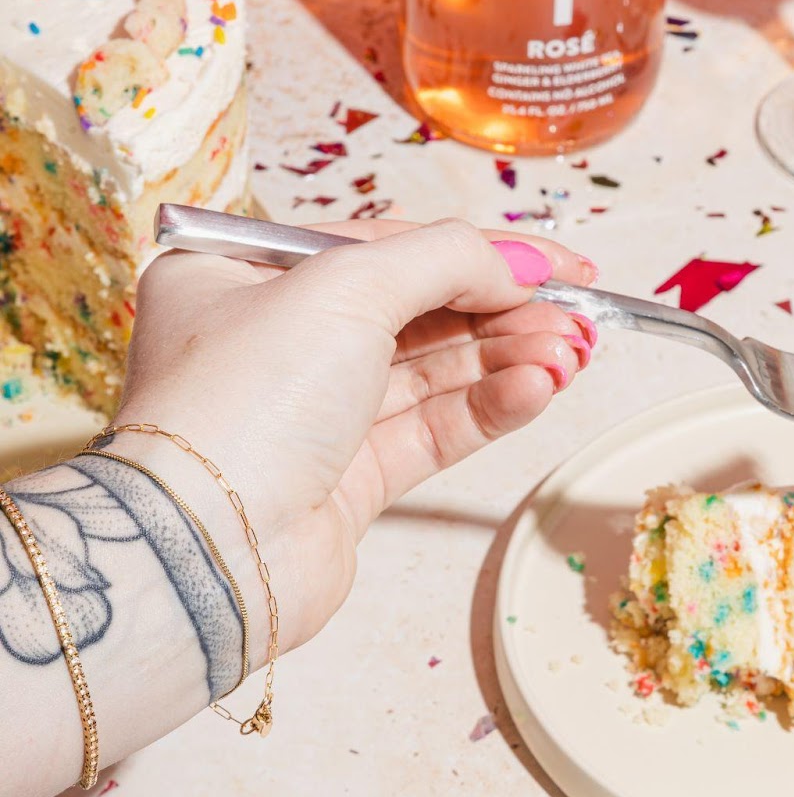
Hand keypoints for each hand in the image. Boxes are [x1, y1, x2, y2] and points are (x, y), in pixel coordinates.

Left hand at [113, 219, 597, 650]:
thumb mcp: (346, 286)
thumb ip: (444, 258)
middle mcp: (274, 342)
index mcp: (244, 275)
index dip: (477, 251)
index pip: (382, 246)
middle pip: (416, 310)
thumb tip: (513, 263)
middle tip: (579, 317)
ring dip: (507, 358)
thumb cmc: (246, 401)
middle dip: (503, 311)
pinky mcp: (345, 481)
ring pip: (431, 373)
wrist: (209, 551)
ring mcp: (312, 415)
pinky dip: (487, 406)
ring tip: (572, 355)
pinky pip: (430, 430)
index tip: (556, 262)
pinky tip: (538, 390)